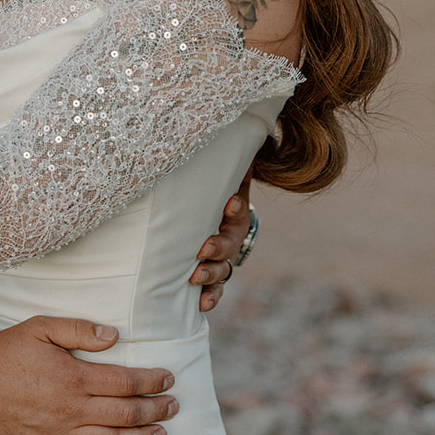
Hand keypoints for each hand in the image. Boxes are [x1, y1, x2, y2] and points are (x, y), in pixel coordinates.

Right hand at [0, 316, 177, 434]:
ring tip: (161, 434)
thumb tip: (113, 336)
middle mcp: (72, 410)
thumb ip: (79, 330)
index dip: (151, 381)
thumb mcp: (41, 328)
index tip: (167, 378)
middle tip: (173, 406)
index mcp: (74, 377)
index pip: (125, 381)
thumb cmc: (7, 352)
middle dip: (155, 409)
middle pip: (125, 413)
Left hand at [188, 168, 251, 312]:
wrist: (219, 218)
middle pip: (228, 244)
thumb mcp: (221, 180)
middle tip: (204, 248)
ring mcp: (223, 259)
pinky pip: (215, 290)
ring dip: (210, 275)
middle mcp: (231, 239)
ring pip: (221, 270)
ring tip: (196, 277)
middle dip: (217, 247)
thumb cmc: (214, 197)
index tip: (230, 203)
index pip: (238, 210)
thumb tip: (224, 129)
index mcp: (233, 215)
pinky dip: (210, 298)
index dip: (236, 208)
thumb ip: (223, 164)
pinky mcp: (213, 275)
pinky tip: (201, 305)